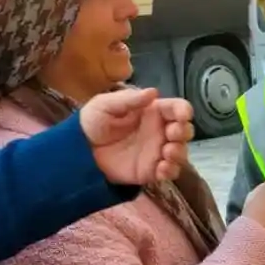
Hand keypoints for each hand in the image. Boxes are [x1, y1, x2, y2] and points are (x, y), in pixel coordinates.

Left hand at [80, 87, 195, 185]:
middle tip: (172, 134)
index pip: (176, 108)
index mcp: (152, 112)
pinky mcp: (151, 170)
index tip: (183, 115)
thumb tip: (153, 92)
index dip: (184, 110)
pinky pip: (170, 172)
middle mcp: (159, 131)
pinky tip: (161, 169)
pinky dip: (171, 171)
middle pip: (184, 131)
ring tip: (167, 153)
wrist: (80, 151)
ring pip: (181, 152)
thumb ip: (129, 99)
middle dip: (184, 132)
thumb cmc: (93, 122)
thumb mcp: (106, 104)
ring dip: (180, 152)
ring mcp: (157, 152)